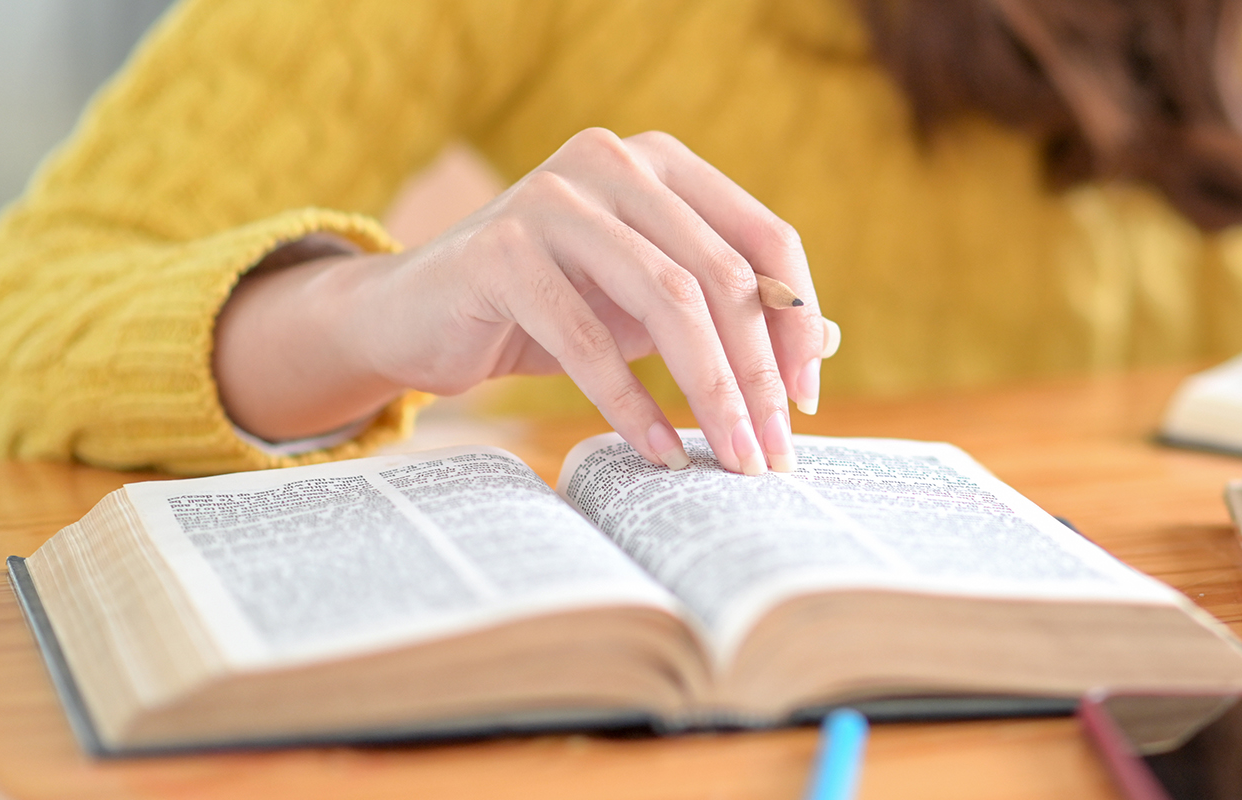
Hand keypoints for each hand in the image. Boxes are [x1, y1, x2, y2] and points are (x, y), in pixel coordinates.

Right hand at [215, 129, 832, 473]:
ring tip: (731, 457)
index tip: (806, 401)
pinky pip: (589, 337)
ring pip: (667, 301)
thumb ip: (729, 311)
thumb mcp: (648, 306)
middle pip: (722, 274)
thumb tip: (823, 340)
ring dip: (710, 392)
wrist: (417, 316)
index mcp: (661, 164)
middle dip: (758, 373)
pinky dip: (632, 403)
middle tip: (774, 450)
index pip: (764, 237)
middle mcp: (612, 162)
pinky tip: (660, 451)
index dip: (796, 321)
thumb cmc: (549, 308)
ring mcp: (553, 197)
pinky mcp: (501, 250)